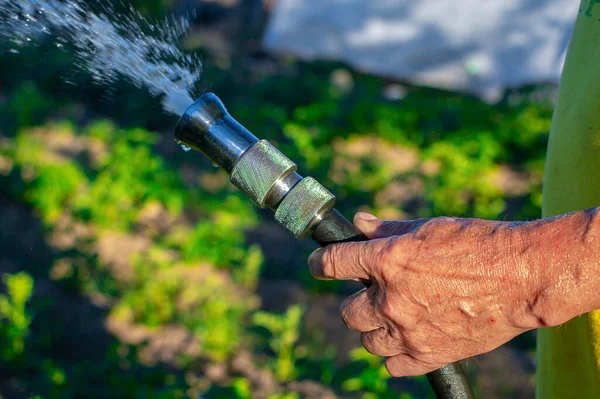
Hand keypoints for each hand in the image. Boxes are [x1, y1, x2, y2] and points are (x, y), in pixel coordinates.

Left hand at [308, 213, 547, 376]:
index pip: (332, 264)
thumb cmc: (478, 244)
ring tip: (396, 315)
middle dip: (357, 301)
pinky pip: (393, 365)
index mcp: (387, 261)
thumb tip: (359, 224)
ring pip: (367, 340)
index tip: (320, 265)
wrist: (524, 276)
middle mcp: (391, 299)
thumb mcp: (428, 228)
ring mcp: (409, 332)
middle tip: (375, 292)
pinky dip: (396, 353)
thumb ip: (387, 229)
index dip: (320, 264)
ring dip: (375, 328)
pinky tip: (408, 338)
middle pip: (347, 312)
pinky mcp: (430, 355)